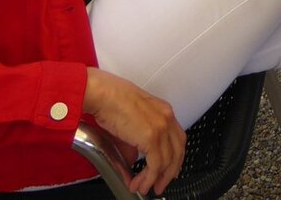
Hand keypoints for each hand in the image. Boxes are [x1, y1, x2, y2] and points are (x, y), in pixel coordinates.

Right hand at [84, 69, 184, 195]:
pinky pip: (156, 164)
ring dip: (155, 179)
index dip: (175, 157)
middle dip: (170, 171)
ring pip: (167, 161)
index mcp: (163, 111)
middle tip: (160, 184)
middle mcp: (166, 117)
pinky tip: (140, 183)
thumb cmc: (110, 100)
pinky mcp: (152, 136)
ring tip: (144, 188)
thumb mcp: (128, 123)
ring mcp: (161, 126)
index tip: (169, 169)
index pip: (177, 138)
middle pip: (178, 150)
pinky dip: (149, 178)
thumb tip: (132, 161)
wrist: (103, 93)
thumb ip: (134, 144)